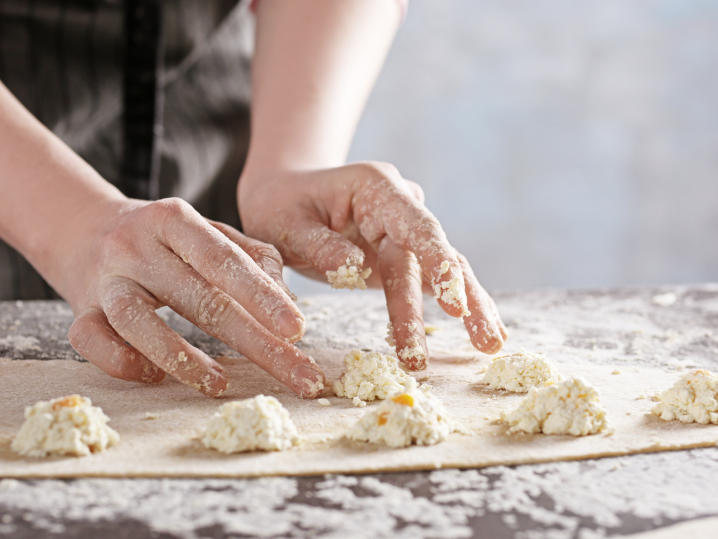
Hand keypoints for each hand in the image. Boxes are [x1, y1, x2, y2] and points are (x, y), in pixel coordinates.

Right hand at [65, 197, 324, 397]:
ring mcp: (105, 278)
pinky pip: (91, 340)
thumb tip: (287, 303)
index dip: (262, 297)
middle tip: (295, 375)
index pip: (224, 260)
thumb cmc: (165, 239)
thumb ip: (253, 258)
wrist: (83, 227)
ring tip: (220, 384)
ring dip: (182, 358)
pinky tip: (155, 377)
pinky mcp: (80, 308)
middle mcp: (137, 245)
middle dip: (254, 342)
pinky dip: (123, 362)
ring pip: (138, 321)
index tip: (297, 330)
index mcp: (175, 219)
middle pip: (198, 298)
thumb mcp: (209, 233)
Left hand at [238, 162, 508, 369]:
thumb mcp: (284, 222)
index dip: (436, 260)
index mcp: (375, 188)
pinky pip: (431, 282)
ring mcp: (404, 232)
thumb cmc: (281, 206)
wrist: (285, 196)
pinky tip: (480, 330)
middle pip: (437, 253)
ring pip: (443, 269)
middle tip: (484, 340)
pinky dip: (454, 305)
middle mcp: (399, 206)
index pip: (414, 224)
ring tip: (491, 344)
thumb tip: (354, 269)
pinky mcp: (401, 256)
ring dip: (468, 306)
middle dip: (460, 297)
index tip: (453, 295)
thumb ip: (318, 244)